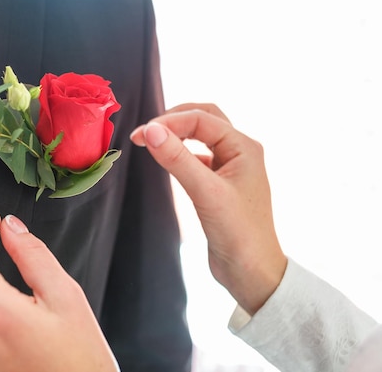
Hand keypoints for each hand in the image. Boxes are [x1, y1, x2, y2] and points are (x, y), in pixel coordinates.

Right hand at [130, 103, 286, 313]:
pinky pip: (199, 158)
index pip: (201, 119)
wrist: (253, 273)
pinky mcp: (221, 185)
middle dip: (174, 120)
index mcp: (244, 148)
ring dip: (178, 135)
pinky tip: (168, 162)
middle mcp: (240, 153)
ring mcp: (231, 169)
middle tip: (146, 132)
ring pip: (202, 137)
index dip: (168, 122)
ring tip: (153, 142)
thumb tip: (149, 130)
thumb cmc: (238, 233)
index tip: (139, 136)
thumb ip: (177, 160)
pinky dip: (181, 154)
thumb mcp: (206, 193)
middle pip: (204, 119)